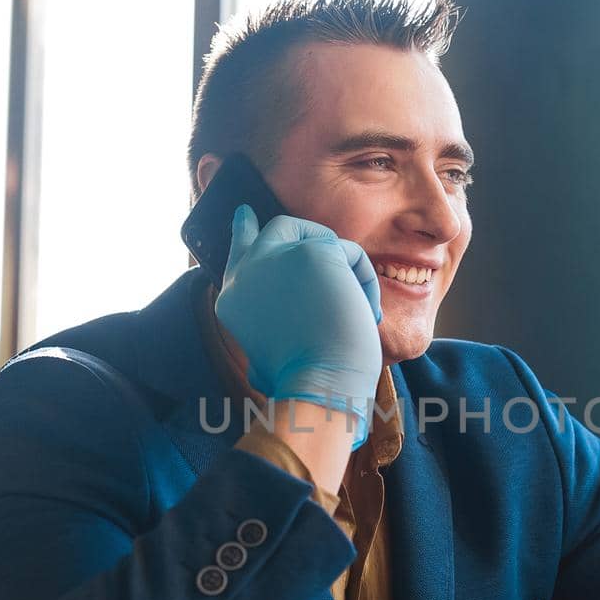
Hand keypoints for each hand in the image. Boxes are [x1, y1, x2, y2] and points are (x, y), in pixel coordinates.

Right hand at [214, 205, 382, 448]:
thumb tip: (257, 370)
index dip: (245, 232)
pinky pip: (348, 253)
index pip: (237, 253)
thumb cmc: (300, 384)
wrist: (320, 384)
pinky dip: (365, 281)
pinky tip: (366, 312)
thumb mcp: (263, 365)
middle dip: (294, 226)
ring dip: (345, 271)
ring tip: (358, 310)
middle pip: (274, 230)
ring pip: (319, 239)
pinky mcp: (311, 252)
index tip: (246, 216)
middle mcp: (247, 273)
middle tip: (310, 226)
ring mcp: (275, 257)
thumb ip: (261, 344)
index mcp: (233, 299)